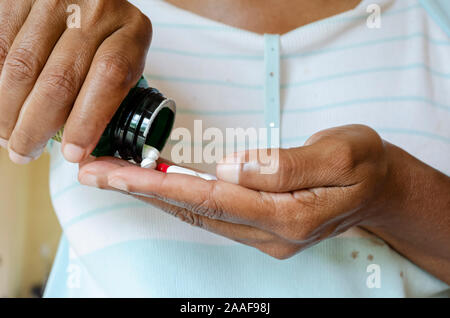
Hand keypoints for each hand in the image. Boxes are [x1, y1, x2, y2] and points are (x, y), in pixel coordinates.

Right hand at [0, 0, 151, 163]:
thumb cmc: (106, 38)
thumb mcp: (123, 60)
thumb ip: (112, 93)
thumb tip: (81, 150)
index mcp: (131, 30)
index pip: (110, 76)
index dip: (89, 119)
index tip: (73, 153)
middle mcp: (95, 10)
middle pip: (60, 78)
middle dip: (37, 126)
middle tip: (24, 152)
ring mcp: (54, 0)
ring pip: (22, 66)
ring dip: (9, 111)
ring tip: (7, 136)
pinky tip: (1, 107)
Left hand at [78, 124, 392, 258]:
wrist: (381, 190)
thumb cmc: (365, 164)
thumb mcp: (342, 152)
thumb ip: (286, 164)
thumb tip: (230, 167)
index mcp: (291, 215)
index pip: (212, 198)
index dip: (160, 185)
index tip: (116, 172)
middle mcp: (272, 233)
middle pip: (195, 211)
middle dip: (140, 191)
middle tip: (94, 172)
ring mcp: (266, 236)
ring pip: (197, 215)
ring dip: (151, 196)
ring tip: (112, 177)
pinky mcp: (263, 229)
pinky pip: (211, 214)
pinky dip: (177, 200)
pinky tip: (154, 188)